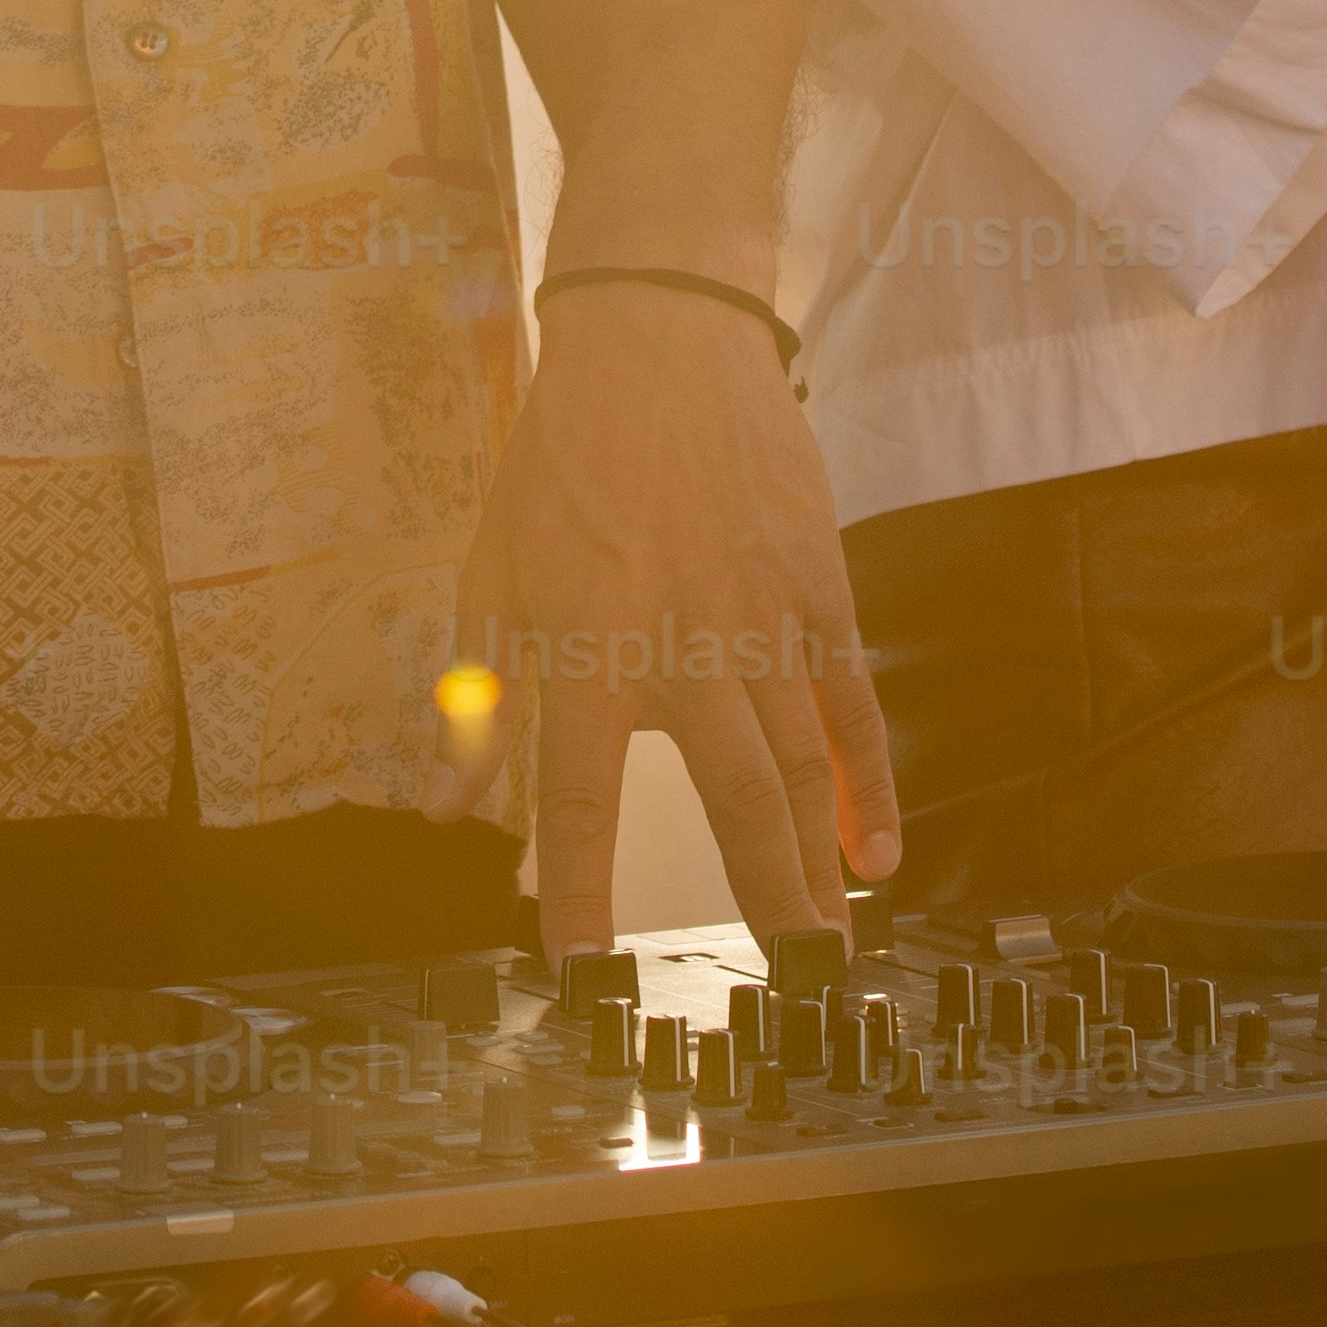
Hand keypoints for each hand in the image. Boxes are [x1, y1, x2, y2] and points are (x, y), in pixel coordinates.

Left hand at [449, 278, 894, 943]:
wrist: (661, 342)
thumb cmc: (563, 463)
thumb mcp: (490, 577)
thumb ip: (476, 706)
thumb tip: (446, 818)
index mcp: (589, 649)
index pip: (577, 801)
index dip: (576, 894)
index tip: (580, 975)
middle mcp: (684, 647)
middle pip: (735, 800)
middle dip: (764, 900)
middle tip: (789, 984)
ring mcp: (763, 619)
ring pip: (805, 765)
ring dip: (821, 861)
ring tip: (832, 939)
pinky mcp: (818, 589)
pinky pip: (853, 704)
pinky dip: (872, 782)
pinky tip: (879, 852)